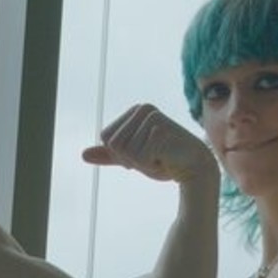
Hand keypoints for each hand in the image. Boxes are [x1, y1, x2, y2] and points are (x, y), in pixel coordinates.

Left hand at [83, 103, 216, 183]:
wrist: (195, 168)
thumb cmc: (165, 160)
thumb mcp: (132, 157)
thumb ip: (109, 155)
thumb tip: (82, 155)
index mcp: (135, 110)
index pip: (106, 138)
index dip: (121, 154)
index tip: (143, 153)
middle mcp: (143, 109)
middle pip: (113, 144)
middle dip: (130, 159)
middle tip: (153, 157)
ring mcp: (152, 118)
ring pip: (125, 152)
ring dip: (141, 164)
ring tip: (160, 158)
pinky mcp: (160, 132)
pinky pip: (138, 159)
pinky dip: (150, 167)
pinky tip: (166, 160)